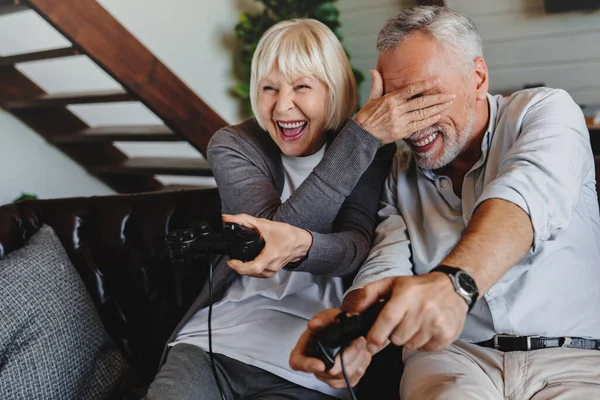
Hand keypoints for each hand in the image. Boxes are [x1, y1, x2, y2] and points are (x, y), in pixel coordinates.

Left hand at [221, 214, 311, 277]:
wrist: (301, 243)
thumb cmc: (288, 235)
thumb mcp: (265, 224)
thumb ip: (244, 220)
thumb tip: (228, 218)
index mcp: (270, 257)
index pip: (251, 268)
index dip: (238, 267)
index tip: (231, 261)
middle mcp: (271, 267)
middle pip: (249, 272)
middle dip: (238, 266)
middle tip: (233, 258)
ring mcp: (272, 271)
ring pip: (253, 275)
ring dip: (244, 269)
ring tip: (238, 261)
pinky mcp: (273, 272)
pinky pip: (259, 275)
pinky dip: (251, 270)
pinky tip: (249, 264)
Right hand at [289, 309, 372, 388]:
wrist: (342, 331)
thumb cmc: (331, 325)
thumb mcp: (327, 316)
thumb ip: (321, 318)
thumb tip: (314, 324)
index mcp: (303, 350)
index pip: (297, 362)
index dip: (308, 365)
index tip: (320, 364)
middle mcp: (313, 366)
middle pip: (327, 372)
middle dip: (347, 357)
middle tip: (357, 341)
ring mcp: (327, 376)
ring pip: (342, 377)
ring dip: (357, 360)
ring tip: (362, 344)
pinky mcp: (341, 381)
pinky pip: (352, 380)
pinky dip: (361, 366)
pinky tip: (363, 354)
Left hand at [353, 274, 467, 352]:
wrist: (452, 287)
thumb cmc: (417, 287)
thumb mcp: (392, 283)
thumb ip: (369, 294)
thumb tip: (353, 312)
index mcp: (407, 294)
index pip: (388, 319)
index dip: (376, 335)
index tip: (370, 345)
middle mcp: (423, 308)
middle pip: (397, 338)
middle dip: (395, 334)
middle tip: (402, 322)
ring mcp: (436, 323)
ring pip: (410, 345)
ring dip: (409, 338)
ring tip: (416, 323)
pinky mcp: (446, 334)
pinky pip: (424, 349)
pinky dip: (422, 342)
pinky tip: (426, 328)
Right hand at [354, 69, 454, 143]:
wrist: (362, 135)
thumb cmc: (367, 115)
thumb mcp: (371, 98)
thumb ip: (376, 84)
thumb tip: (374, 70)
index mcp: (390, 99)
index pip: (411, 89)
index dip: (425, 84)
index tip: (437, 81)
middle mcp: (396, 109)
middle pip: (421, 102)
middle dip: (438, 98)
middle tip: (451, 95)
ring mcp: (400, 121)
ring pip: (422, 114)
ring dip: (437, 109)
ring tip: (448, 104)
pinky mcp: (401, 132)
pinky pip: (418, 125)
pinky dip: (429, 121)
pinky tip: (438, 116)